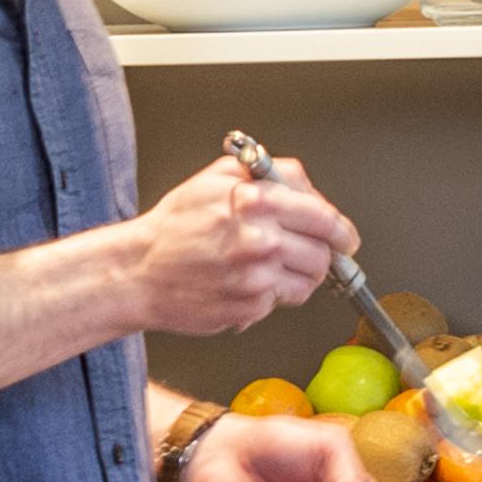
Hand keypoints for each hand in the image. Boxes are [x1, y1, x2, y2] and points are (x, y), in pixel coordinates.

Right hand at [126, 146, 358, 337]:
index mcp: (256, 201)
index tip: (344, 237)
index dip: (340, 230)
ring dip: (298, 276)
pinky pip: (280, 302)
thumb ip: (268, 174)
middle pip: (323, 253)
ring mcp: (256, 277)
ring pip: (308, 282)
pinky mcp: (249, 307)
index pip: (324, 217)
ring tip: (269, 268)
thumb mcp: (216, 178)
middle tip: (306, 253)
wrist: (137, 272)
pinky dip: (268, 295)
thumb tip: (305, 187)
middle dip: (319, 254)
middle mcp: (260, 239)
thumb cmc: (173, 227)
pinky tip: (243, 282)